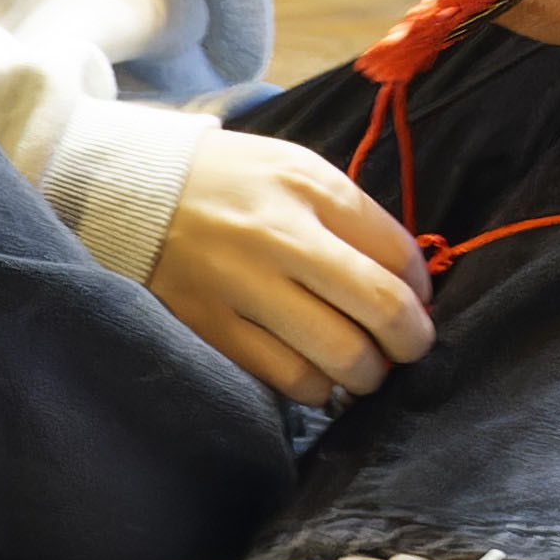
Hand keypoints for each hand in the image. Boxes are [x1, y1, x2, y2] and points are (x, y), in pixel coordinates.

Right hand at [147, 125, 431, 400]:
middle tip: (409, 348)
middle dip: (410, 341)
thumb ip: (354, 218)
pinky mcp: (209, 328)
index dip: (422, 290)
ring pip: (335, 356)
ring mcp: (242, 287)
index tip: (421, 302)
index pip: (397, 252)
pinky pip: (284, 378)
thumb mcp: (300, 172)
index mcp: (312, 188)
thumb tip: (409, 280)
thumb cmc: (236, 182)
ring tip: (365, 368)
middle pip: (379, 307)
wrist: (137, 194)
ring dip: (365, 373)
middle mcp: (281, 237)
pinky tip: (318, 376)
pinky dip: (315, 387)